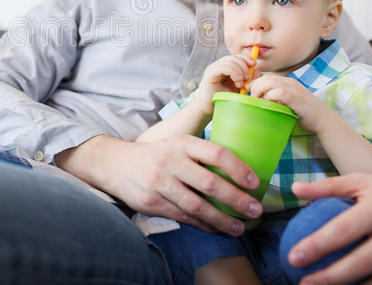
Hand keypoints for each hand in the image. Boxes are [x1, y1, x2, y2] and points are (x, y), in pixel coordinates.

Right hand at [55, 134, 263, 234]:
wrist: (116, 164)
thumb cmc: (156, 155)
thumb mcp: (176, 144)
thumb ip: (201, 154)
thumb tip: (240, 171)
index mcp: (181, 143)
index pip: (216, 153)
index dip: (238, 168)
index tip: (255, 182)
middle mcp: (171, 161)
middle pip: (209, 183)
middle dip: (236, 199)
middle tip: (255, 209)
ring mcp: (160, 183)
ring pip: (197, 205)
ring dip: (222, 219)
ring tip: (240, 227)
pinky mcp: (153, 202)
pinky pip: (184, 217)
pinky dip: (203, 225)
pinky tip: (217, 228)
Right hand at [193, 54, 259, 111]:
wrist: (209, 109)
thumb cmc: (224, 99)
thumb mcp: (239, 88)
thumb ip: (248, 79)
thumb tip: (257, 71)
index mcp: (225, 67)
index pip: (236, 56)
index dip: (246, 58)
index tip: (254, 66)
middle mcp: (218, 66)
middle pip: (234, 57)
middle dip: (244, 66)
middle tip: (248, 79)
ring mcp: (213, 69)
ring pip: (229, 61)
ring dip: (239, 71)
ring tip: (241, 84)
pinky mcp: (210, 74)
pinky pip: (223, 67)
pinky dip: (233, 72)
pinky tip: (237, 82)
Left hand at [248, 74, 332, 132]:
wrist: (323, 119)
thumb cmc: (304, 113)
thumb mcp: (288, 103)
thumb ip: (276, 99)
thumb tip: (259, 99)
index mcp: (288, 82)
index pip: (267, 77)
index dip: (256, 83)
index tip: (250, 92)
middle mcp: (290, 82)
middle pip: (266, 78)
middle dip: (256, 87)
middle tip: (253, 98)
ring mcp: (293, 88)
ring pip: (269, 82)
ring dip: (260, 91)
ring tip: (258, 101)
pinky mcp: (295, 97)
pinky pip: (277, 92)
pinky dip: (269, 98)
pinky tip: (268, 105)